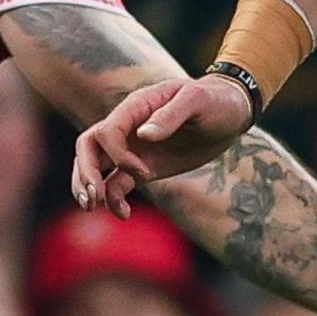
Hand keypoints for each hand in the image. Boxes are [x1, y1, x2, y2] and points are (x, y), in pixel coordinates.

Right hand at [72, 74, 251, 218]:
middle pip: (88, 146)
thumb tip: (143, 135)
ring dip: (88, 187)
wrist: (231, 114)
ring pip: (95, 167)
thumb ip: (170, 115)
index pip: (107, 132)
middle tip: (94, 197)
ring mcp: (133, 148)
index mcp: (136, 106)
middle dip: (85, 172)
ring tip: (95, 207)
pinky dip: (113, 200)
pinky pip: (116, 184)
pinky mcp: (142, 168)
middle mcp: (128, 127)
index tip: (145, 173)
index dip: (118, 155)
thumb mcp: (197, 100)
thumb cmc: (215, 100)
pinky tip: (123, 215)